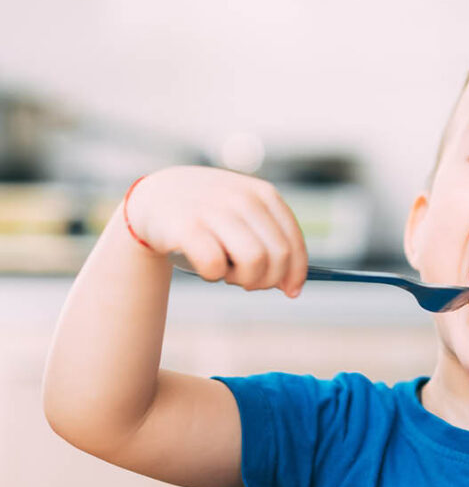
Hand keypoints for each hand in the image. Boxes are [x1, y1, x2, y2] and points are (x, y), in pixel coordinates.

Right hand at [125, 166, 307, 296]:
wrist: (154, 198)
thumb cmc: (208, 216)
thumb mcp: (244, 217)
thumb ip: (271, 243)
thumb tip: (292, 285)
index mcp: (263, 194)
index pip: (293, 241)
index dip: (296, 273)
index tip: (291, 292)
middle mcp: (242, 198)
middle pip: (278, 256)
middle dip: (268, 280)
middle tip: (249, 282)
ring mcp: (214, 209)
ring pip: (254, 262)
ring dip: (243, 279)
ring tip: (227, 272)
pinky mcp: (187, 226)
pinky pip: (216, 266)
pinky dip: (213, 276)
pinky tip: (205, 267)